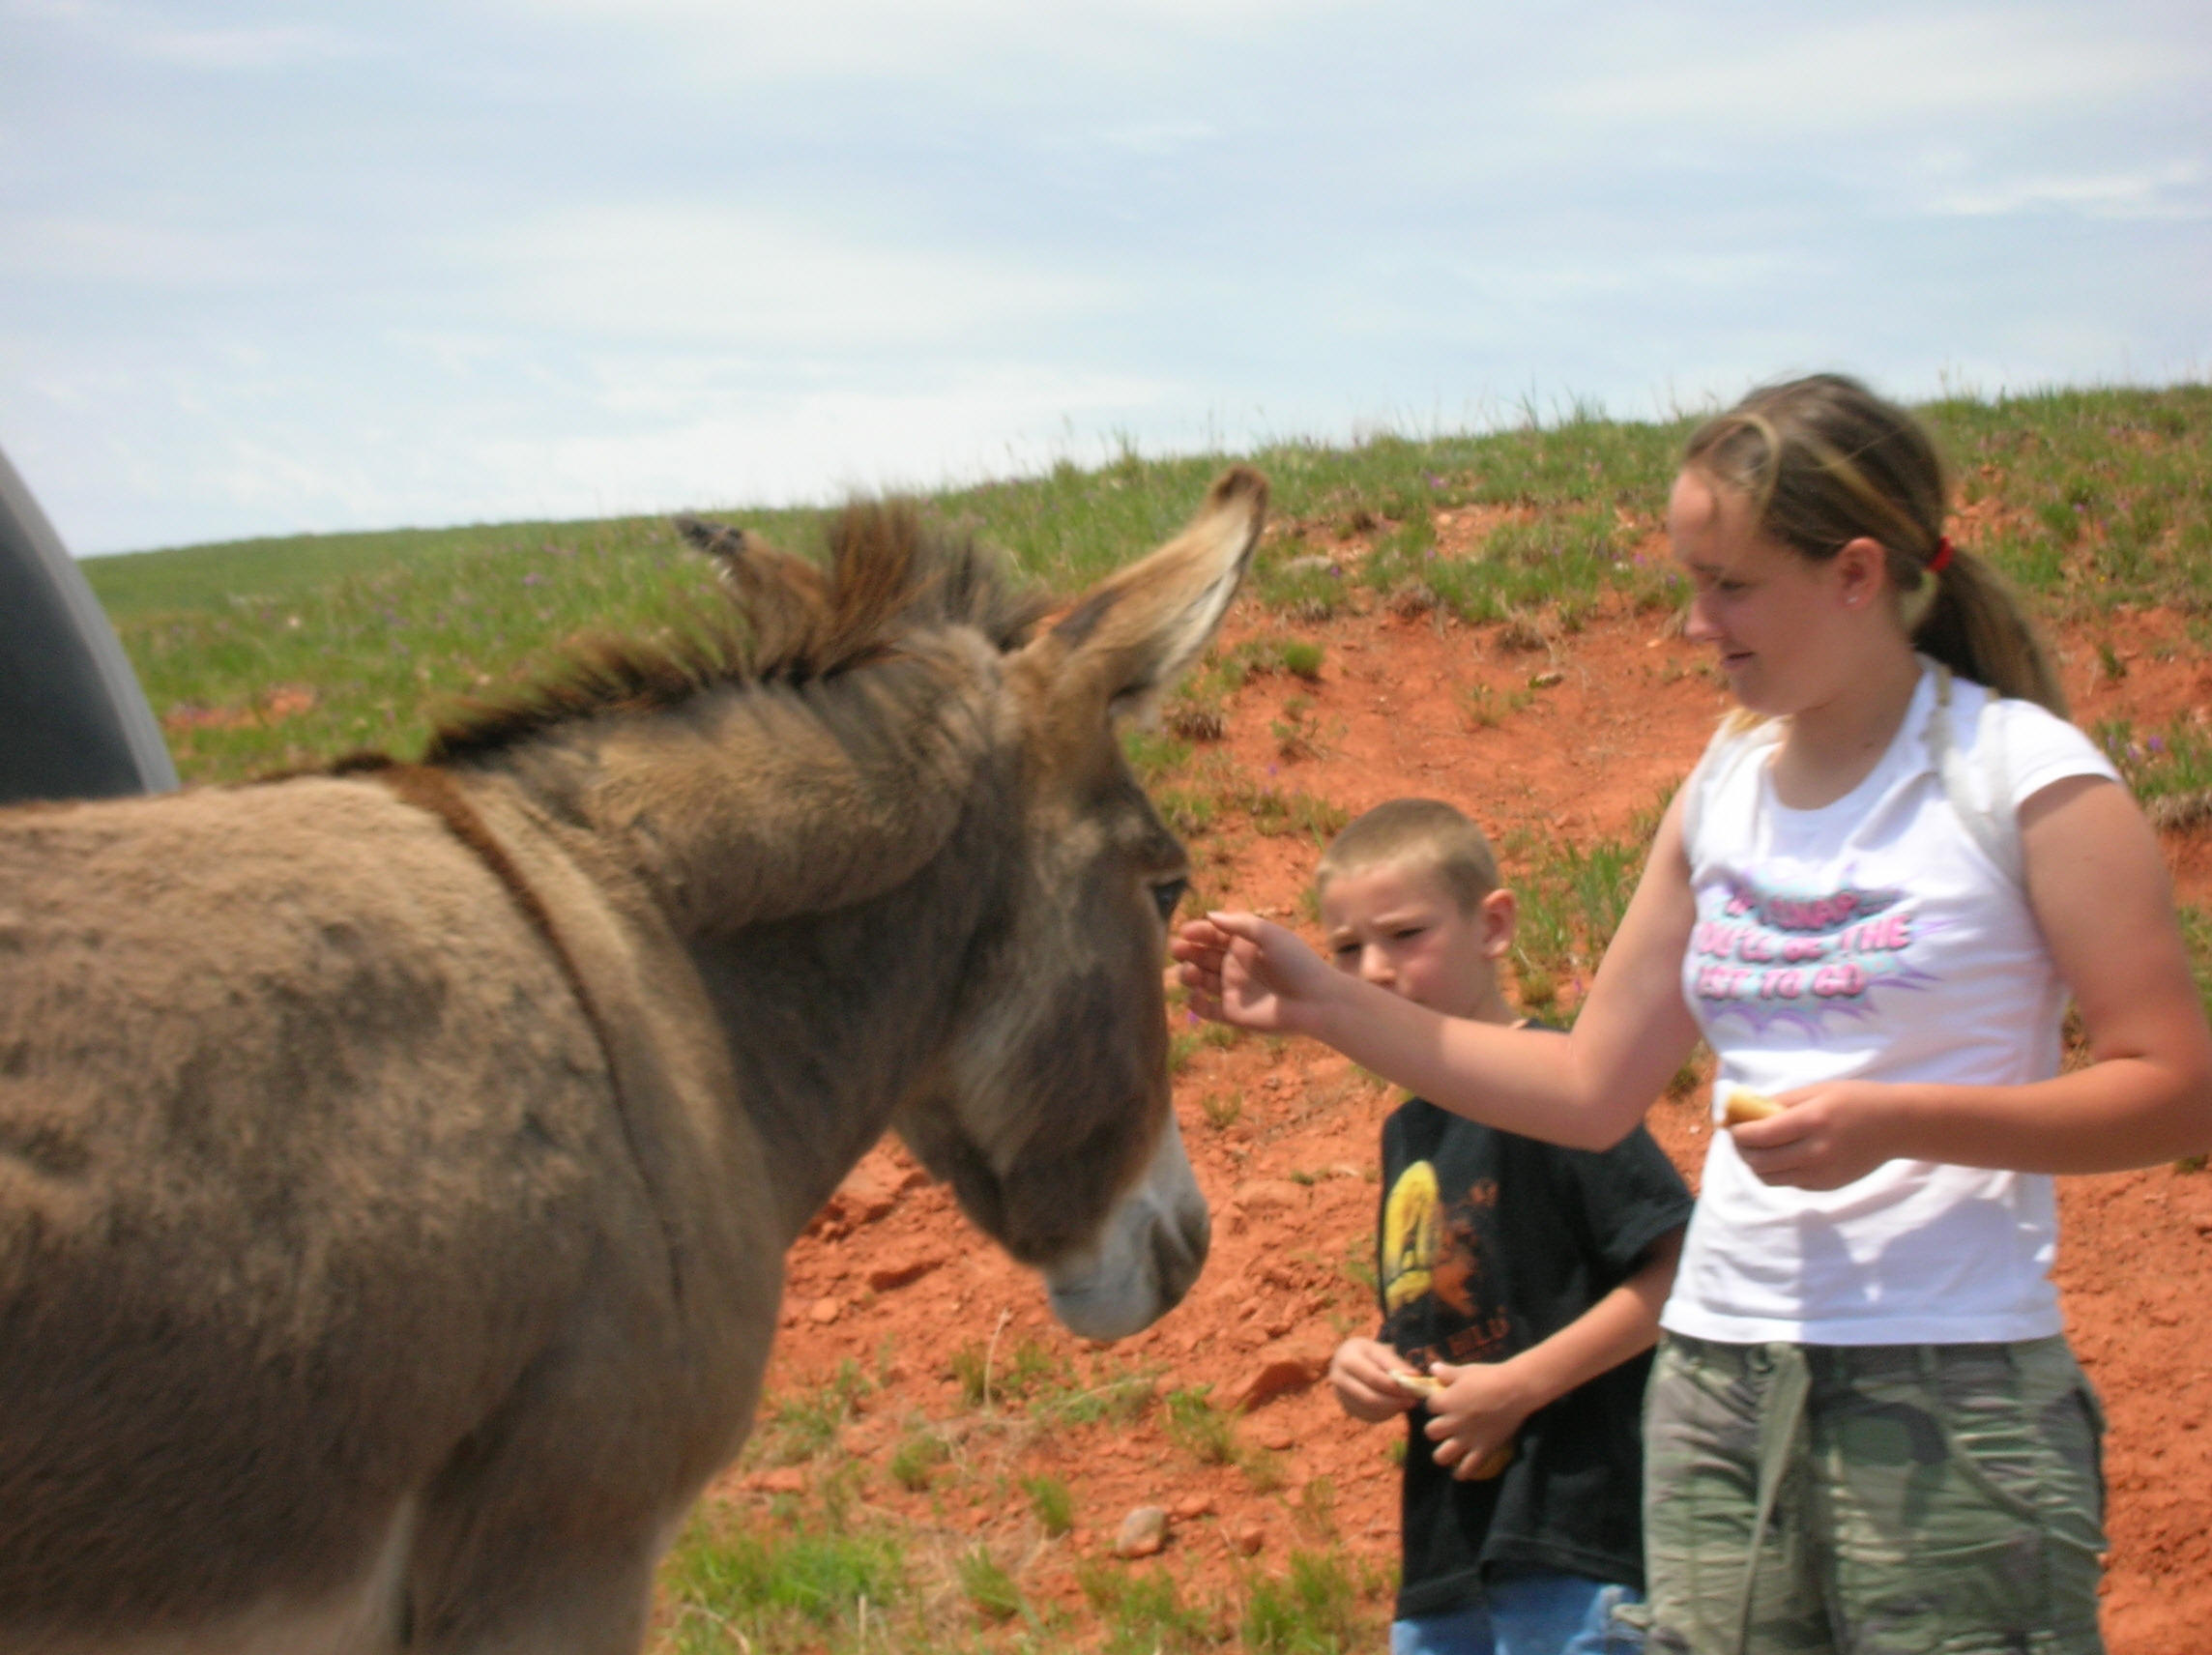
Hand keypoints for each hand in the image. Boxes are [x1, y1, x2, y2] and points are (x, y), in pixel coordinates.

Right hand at [1171, 912, 1337, 1034]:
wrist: (1316, 1001)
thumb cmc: (1297, 963)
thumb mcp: (1270, 934)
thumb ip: (1239, 924)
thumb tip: (1209, 915)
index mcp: (1244, 945)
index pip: (1213, 935)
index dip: (1198, 932)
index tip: (1185, 932)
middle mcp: (1235, 966)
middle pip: (1201, 956)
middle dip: (1187, 952)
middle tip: (1178, 950)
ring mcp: (1233, 990)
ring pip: (1200, 981)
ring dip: (1189, 975)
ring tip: (1190, 973)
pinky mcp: (1233, 1014)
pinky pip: (1206, 1010)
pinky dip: (1195, 1004)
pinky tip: (1196, 995)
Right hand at [1328, 1337, 1419, 1422]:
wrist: (1350, 1358)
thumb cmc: (1370, 1354)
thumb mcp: (1381, 1352)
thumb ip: (1397, 1364)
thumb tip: (1415, 1377)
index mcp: (1347, 1359)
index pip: (1373, 1378)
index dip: (1395, 1386)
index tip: (1414, 1389)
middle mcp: (1338, 1378)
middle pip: (1369, 1398)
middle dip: (1394, 1402)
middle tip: (1413, 1401)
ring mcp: (1340, 1396)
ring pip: (1370, 1410)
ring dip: (1392, 1409)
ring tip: (1407, 1402)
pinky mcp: (1347, 1407)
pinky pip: (1369, 1416)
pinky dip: (1386, 1413)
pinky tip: (1395, 1405)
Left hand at [1422, 1359, 1538, 1479]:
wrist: (1516, 1390)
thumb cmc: (1490, 1377)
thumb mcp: (1465, 1371)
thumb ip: (1446, 1372)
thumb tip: (1432, 1368)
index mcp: (1446, 1402)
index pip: (1429, 1406)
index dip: (1435, 1404)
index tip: (1442, 1402)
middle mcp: (1453, 1423)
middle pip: (1431, 1432)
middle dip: (1435, 1429)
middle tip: (1444, 1427)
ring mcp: (1467, 1438)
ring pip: (1442, 1456)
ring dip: (1441, 1454)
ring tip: (1446, 1452)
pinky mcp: (1483, 1449)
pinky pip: (1468, 1468)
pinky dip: (1461, 1473)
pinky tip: (1459, 1473)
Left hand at [1728, 1080, 1904, 1189]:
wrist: (1896, 1126)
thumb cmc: (1855, 1100)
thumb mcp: (1817, 1091)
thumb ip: (1779, 1101)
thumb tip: (1744, 1109)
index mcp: (1811, 1121)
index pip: (1759, 1135)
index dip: (1737, 1133)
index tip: (1729, 1125)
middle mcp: (1815, 1152)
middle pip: (1759, 1162)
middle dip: (1740, 1150)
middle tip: (1737, 1138)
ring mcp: (1821, 1174)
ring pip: (1769, 1178)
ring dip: (1753, 1165)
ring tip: (1753, 1149)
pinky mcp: (1826, 1186)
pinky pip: (1788, 1183)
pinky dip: (1776, 1172)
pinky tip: (1781, 1156)